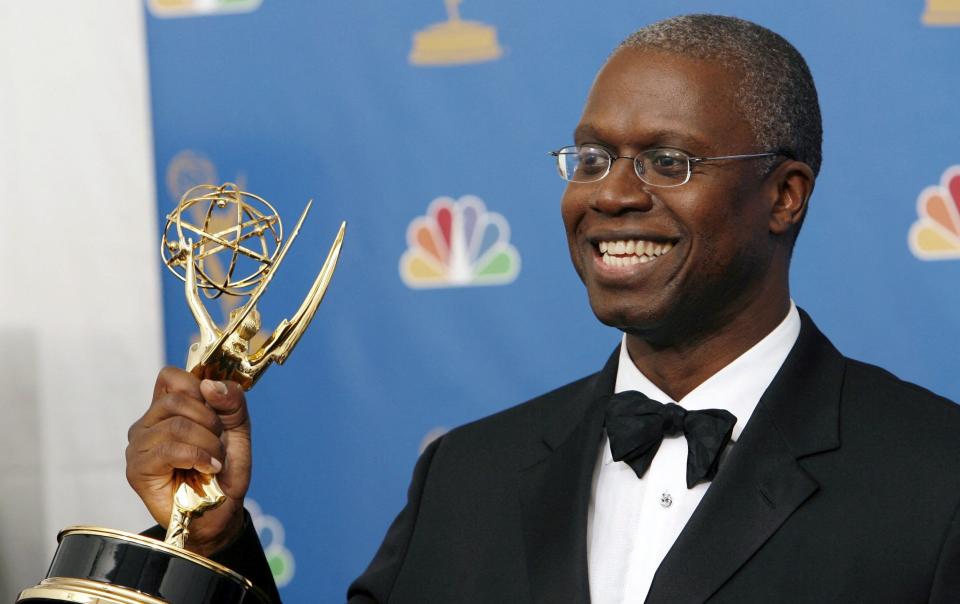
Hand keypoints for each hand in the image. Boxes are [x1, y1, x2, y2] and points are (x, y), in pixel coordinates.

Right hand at [126, 367, 251, 555]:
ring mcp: (138, 446)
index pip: (171, 376)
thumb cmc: (225, 471)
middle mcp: (147, 424)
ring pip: (176, 425)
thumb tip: (210, 385)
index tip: (217, 412)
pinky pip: (168, 450)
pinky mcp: (137, 470)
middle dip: (210, 421)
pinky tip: (207, 469)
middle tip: (220, 444)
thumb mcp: (238, 429)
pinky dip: (198, 457)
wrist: (222, 511)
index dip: (198, 388)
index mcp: (167, 409)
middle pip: (177, 399)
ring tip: (215, 462)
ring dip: (208, 443)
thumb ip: (232, 402)